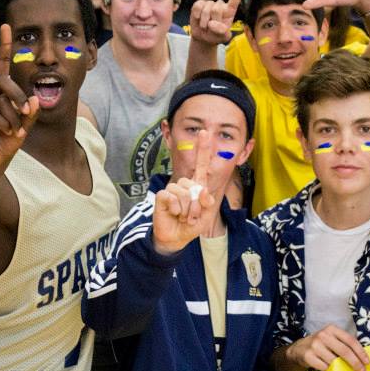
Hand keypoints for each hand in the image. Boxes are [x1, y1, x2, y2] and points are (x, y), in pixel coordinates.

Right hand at [0, 23, 39, 172]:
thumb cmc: (8, 139)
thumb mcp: (25, 124)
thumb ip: (30, 111)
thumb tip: (33, 98)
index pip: (1, 65)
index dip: (3, 46)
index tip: (6, 26)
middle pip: (4, 83)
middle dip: (19, 99)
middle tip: (27, 115)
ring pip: (1, 102)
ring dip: (14, 119)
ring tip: (15, 131)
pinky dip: (5, 125)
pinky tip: (6, 133)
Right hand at [152, 130, 217, 254]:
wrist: (176, 237)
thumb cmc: (190, 225)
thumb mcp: (205, 215)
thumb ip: (207, 202)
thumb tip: (202, 190)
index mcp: (197, 186)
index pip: (201, 165)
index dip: (203, 150)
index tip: (205, 133)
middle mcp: (185, 185)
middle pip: (194, 186)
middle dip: (196, 206)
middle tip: (191, 216)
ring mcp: (172, 189)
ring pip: (183, 193)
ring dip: (186, 209)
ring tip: (182, 216)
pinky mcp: (162, 195)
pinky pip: (171, 197)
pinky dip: (175, 209)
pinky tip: (173, 213)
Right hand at [189, 0, 244, 45]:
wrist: (203, 38)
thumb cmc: (216, 36)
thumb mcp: (223, 38)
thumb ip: (222, 32)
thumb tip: (213, 24)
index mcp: (230, 11)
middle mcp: (220, 5)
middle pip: (217, 8)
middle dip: (213, 20)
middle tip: (211, 28)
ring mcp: (209, 4)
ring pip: (207, 8)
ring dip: (204, 21)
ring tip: (205, 27)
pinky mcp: (199, 4)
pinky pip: (197, 6)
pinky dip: (197, 16)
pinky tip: (198, 20)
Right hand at [285, 324, 368, 370]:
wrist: (299, 348)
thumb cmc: (321, 345)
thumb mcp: (332, 339)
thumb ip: (344, 345)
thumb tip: (362, 360)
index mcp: (332, 329)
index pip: (350, 340)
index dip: (360, 352)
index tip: (367, 362)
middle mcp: (323, 335)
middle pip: (344, 351)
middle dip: (355, 363)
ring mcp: (315, 345)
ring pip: (334, 360)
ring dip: (343, 369)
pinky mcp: (308, 356)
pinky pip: (324, 367)